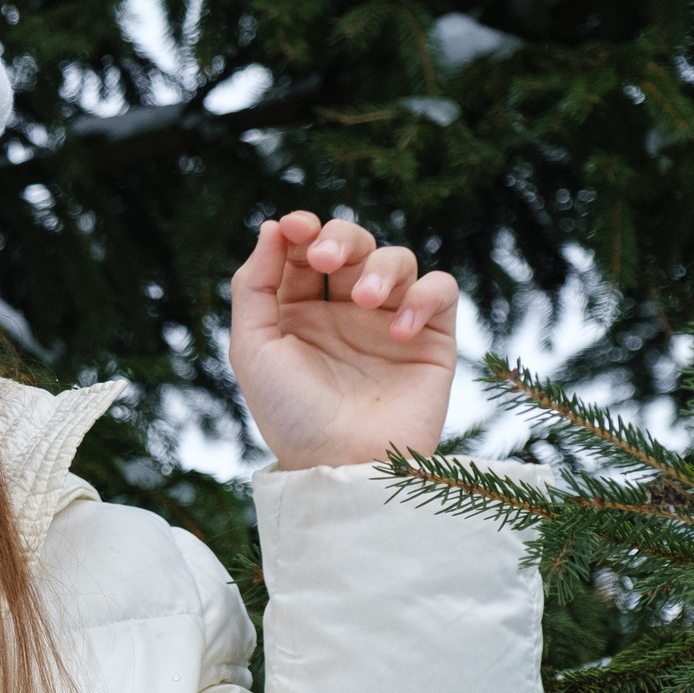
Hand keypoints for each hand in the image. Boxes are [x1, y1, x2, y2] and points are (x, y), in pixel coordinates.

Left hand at [229, 210, 459, 470]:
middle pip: (352, 244)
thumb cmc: (290, 414)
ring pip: (397, 259)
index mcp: (297, 311)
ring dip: (381, 268)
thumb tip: (271, 228)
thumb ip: (254, 286)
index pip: (303, 250)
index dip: (301, 229)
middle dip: (341, 238)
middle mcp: (344, 312)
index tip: (295, 228)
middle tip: (328, 259)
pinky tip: (400, 330)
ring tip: (364, 301)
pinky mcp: (430, 339)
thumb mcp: (253, 349)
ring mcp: (388, 323)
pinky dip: (423, 296)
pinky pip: (440, 290)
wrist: (342, 464)